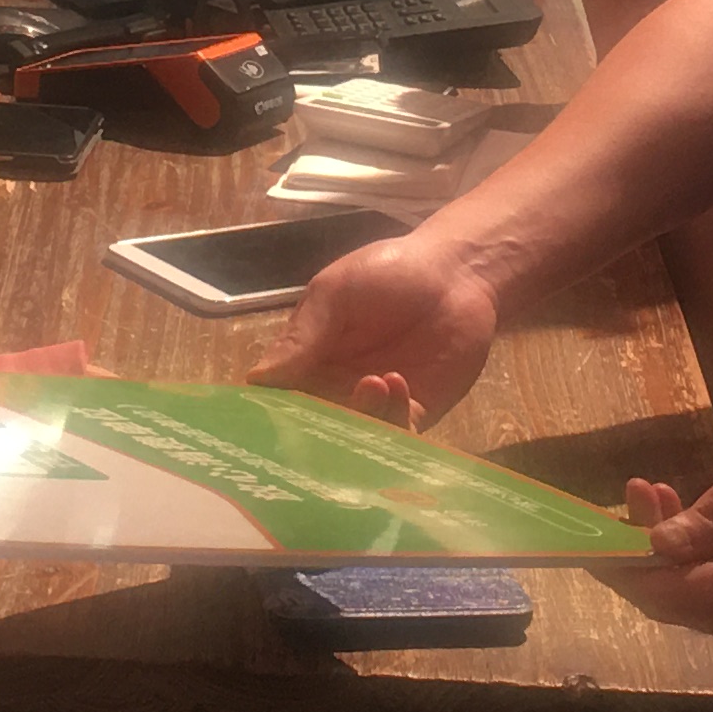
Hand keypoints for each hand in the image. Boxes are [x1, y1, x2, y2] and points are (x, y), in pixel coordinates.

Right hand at [246, 228, 504, 420]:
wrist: (457, 273)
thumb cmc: (387, 273)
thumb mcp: (335, 293)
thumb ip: (301, 337)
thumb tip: (255, 381)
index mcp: (305, 363)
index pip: (278, 400)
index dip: (270, 417)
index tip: (263, 428)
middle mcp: (335, 391)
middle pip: (314, 429)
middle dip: (317, 431)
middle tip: (325, 417)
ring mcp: (375, 407)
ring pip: (355, 438)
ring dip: (359, 420)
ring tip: (372, 383)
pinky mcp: (415, 413)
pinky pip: (396, 436)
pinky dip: (392, 421)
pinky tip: (397, 382)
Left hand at [616, 424, 712, 644]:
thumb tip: (654, 549)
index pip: (666, 595)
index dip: (621, 567)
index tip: (588, 532)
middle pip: (678, 605)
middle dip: (640, 557)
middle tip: (631, 494)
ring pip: (701, 600)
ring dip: (669, 555)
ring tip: (655, 493)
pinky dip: (701, 560)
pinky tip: (694, 518)